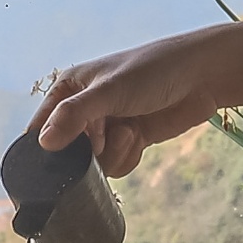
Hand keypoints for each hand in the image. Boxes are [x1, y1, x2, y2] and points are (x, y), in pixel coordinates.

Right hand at [34, 18, 242, 176]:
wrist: (201, 78)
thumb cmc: (152, 71)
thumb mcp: (109, 91)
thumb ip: (74, 116)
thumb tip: (43, 143)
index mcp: (69, 89)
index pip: (40, 127)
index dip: (42, 150)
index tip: (49, 171)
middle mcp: (84, 110)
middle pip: (67, 153)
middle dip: (87, 154)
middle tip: (104, 140)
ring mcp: (107, 127)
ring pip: (93, 164)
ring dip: (112, 154)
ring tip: (130, 132)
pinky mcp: (128, 140)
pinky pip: (115, 165)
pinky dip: (126, 157)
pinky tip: (139, 139)